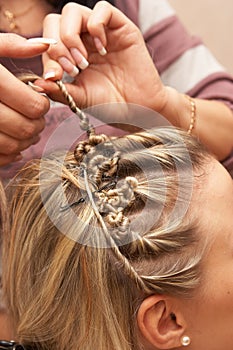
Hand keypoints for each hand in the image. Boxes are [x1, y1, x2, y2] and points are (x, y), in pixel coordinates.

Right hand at [0, 34, 49, 165]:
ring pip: (14, 146)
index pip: (34, 106)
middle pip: (26, 128)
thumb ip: (13, 45)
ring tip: (26, 128)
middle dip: (37, 124)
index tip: (40, 100)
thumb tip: (47, 45)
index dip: (43, 105)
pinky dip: (11, 153)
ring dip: (27, 140)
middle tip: (36, 117)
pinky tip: (10, 140)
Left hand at [37, 1, 167, 121]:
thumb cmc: (111, 105)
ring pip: (73, 11)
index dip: (46, 55)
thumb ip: (59, 90)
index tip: (55, 77)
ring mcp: (101, 33)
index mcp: (71, 55)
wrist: (139, 109)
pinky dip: (96, 26)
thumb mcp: (80, 99)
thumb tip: (36, 83)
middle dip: (56, 45)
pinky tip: (102, 49)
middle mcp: (83, 41)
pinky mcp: (121, 28)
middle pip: (55, 21)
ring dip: (71, 36)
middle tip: (71, 69)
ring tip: (83, 61)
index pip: (48, 40)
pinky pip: (103, 9)